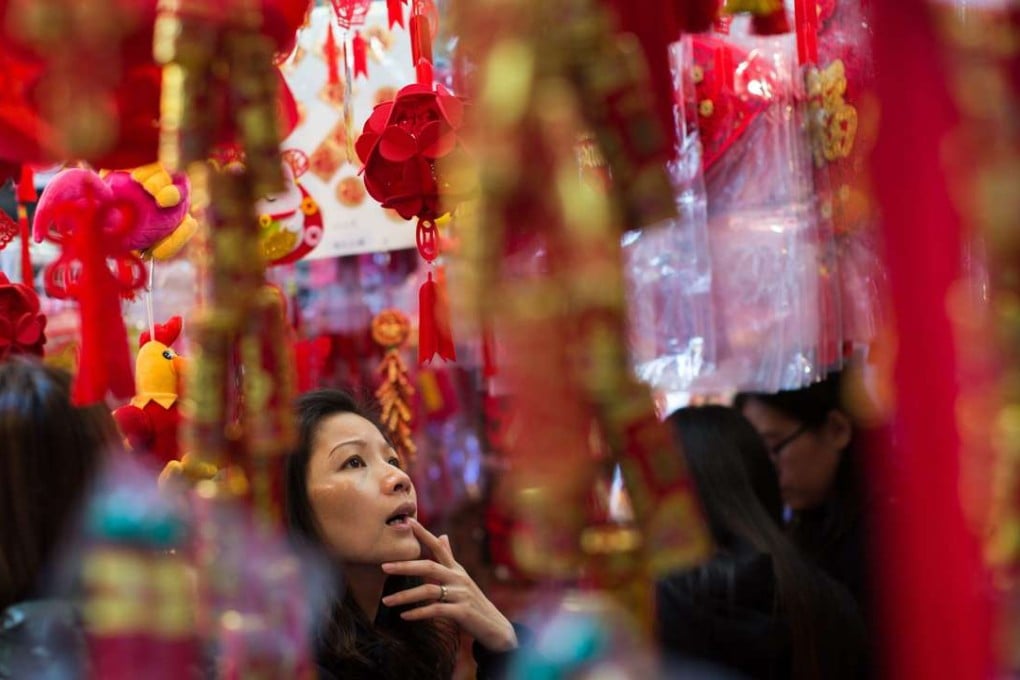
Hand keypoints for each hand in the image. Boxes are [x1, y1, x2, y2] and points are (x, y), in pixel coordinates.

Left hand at [381, 518, 517, 652]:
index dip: (424, 534)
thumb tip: (442, 535)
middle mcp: (459, 578)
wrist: (494, 626)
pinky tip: (404, 616)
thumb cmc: (473, 600)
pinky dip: (419, 613)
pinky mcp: (462, 612)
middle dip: (405, 566)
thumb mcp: (461, 577)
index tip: (409, 522)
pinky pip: (436, 610)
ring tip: (386, 601)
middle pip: (429, 567)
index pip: (438, 547)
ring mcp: (461, 594)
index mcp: (456, 569)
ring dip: (405, 596)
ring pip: (429, 590)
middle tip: (383, 566)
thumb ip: (450, 558)